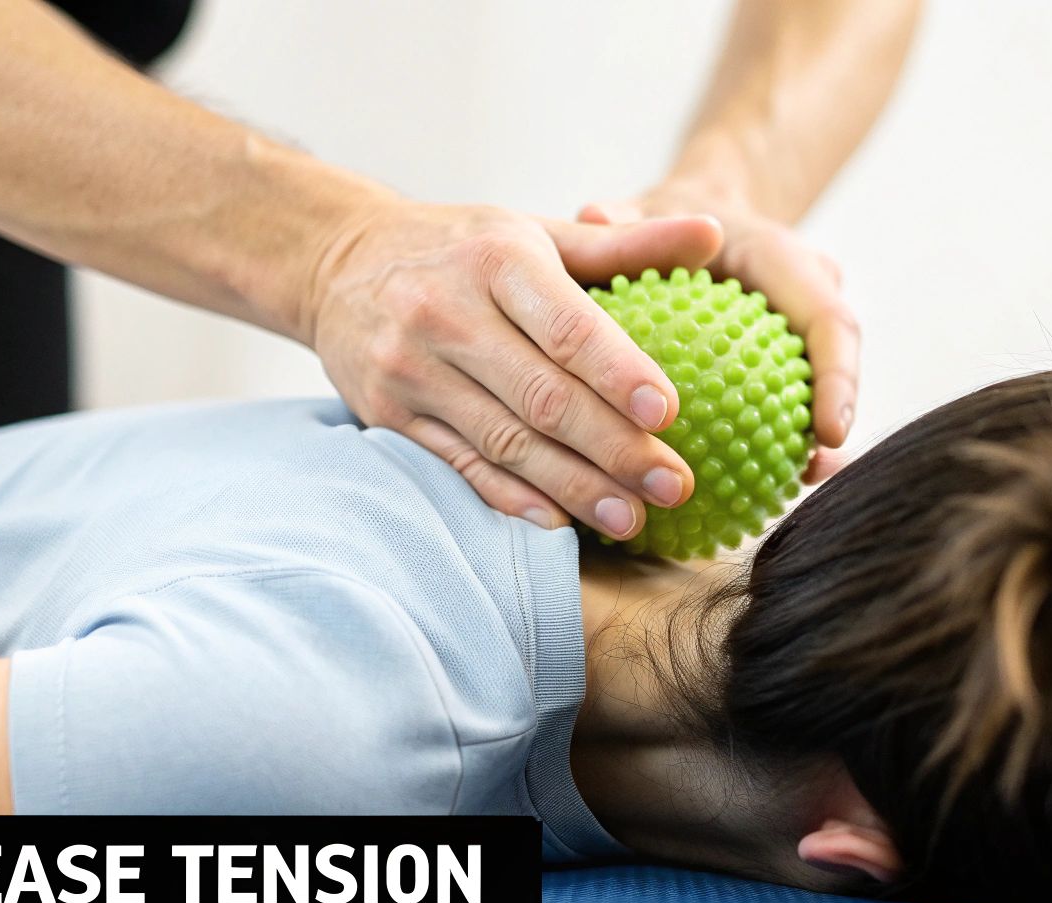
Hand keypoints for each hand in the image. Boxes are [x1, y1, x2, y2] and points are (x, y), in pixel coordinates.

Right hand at [305, 197, 723, 537]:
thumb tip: (713, 236)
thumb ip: (624, 244)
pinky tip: (562, 522)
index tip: (670, 413)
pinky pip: (461, 466)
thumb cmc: (463, 248)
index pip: (567, 327)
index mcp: (496, 260)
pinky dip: (513, 498)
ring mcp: (411, 370)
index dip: (619, 373)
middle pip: (543, 397)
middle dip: (615, 449)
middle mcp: (446, 314)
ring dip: (575, 488)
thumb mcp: (536, 231)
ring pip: (506, 443)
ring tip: (633, 518)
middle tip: (674, 485)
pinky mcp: (387, 414)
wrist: (338, 263)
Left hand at [579, 182, 858, 482]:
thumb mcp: (639, 213)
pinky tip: (732, 498)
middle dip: (835, 417)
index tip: (828, 429)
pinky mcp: (783, 356)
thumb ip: (623, 220)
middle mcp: (806, 293)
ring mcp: (799, 330)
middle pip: (836, 360)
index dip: (837, 374)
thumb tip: (595, 216)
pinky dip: (765, 446)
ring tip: (785, 495)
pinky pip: (779, 402)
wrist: (694, 218)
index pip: (826, 316)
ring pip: (814, 387)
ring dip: (807, 443)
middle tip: (817, 471)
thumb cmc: (660, 220)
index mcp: (783, 258)